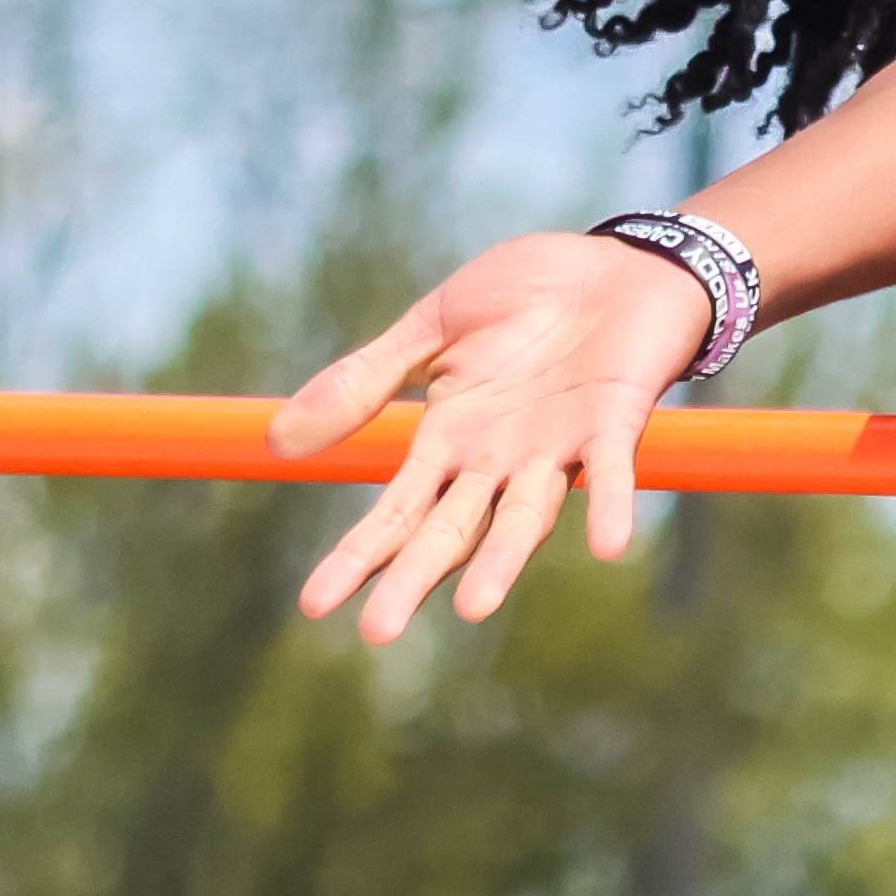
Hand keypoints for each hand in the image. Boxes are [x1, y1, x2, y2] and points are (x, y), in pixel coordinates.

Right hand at [274, 230, 721, 644]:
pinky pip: (613, 470)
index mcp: (451, 438)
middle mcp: (501, 458)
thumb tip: (279, 443)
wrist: (616, 261)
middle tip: (378, 634)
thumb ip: (364, 383)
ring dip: (502, 560)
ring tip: (472, 607)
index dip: (358, 555)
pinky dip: (611, 505)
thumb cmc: (527, 295)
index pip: (396, 511)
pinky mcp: (616, 419)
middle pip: (450, 530)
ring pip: (525, 516)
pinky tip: (609, 546)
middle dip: (414, 576)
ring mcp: (559, 445)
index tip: (315, 606)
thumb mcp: (430, 328)